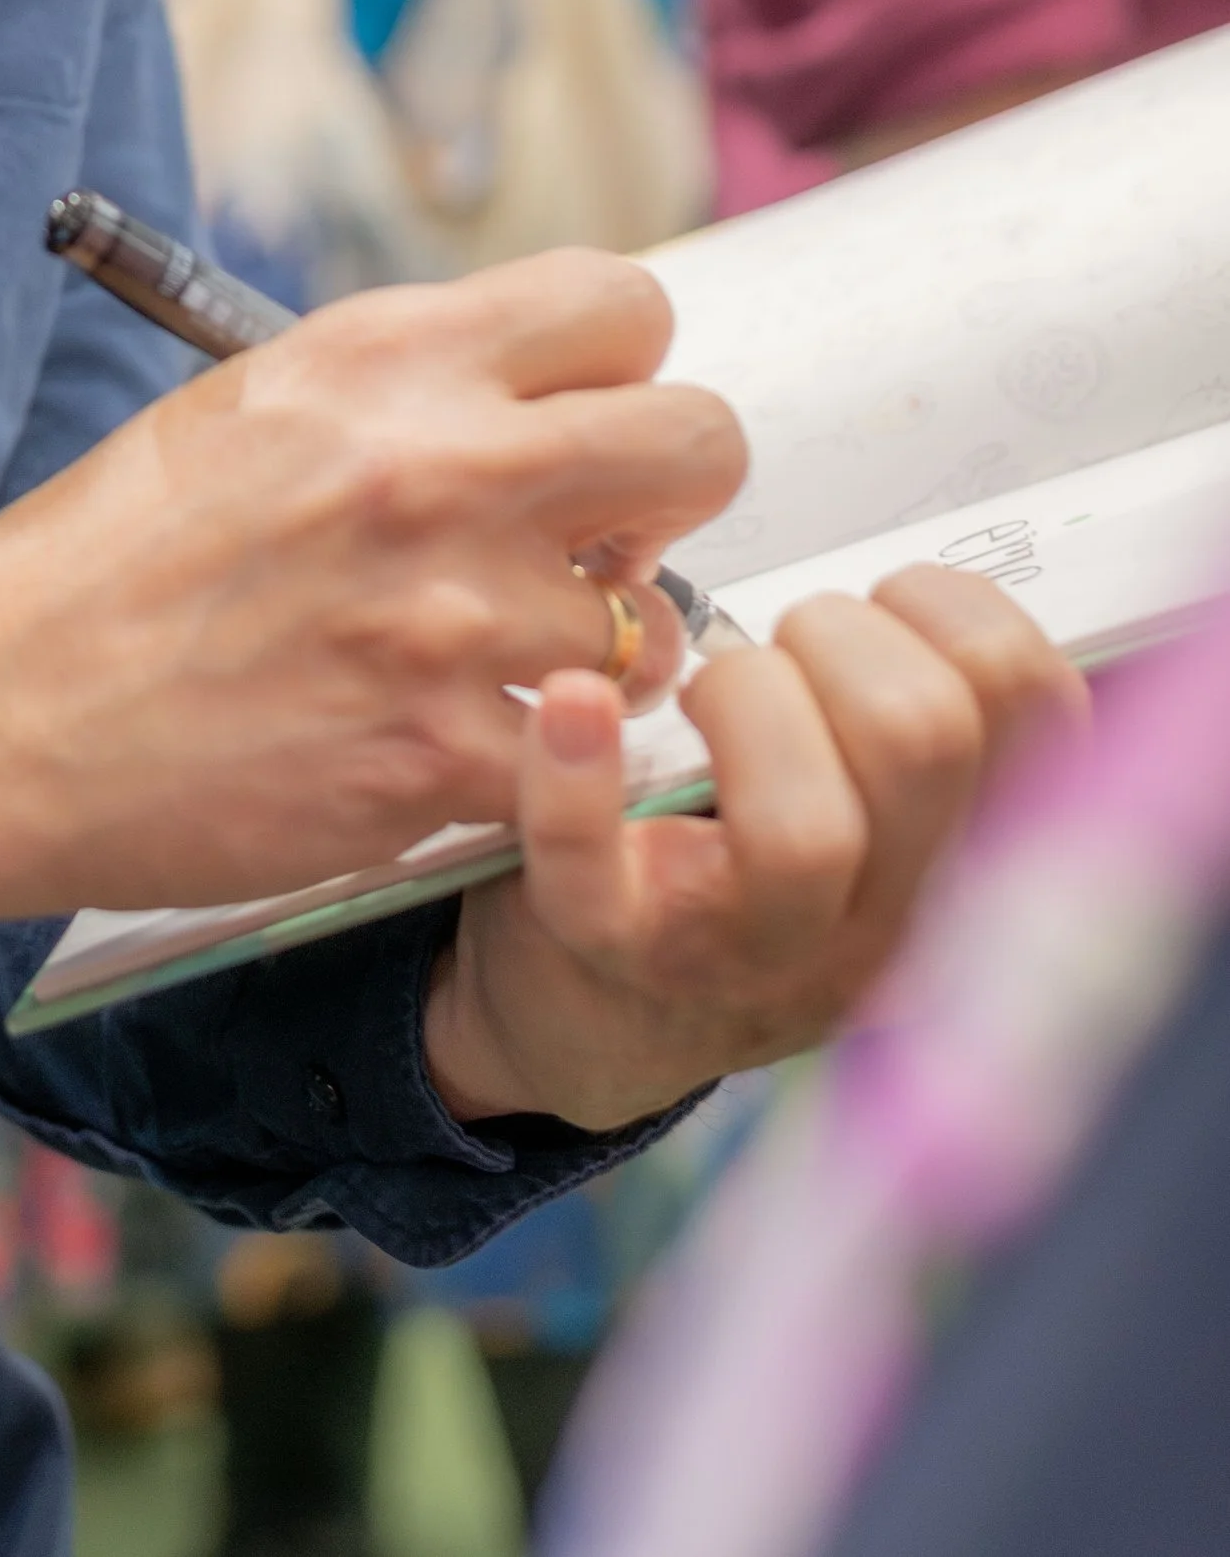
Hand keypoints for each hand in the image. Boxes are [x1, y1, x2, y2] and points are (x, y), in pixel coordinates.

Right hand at [0, 251, 742, 953]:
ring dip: (606, 656)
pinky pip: (583, 759)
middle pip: (698, 443)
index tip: (575, 422)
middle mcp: (435, 466)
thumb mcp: (258, 403)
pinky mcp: (437, 760)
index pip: (625, 307)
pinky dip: (548, 769)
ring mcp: (447, 620)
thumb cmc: (115, 555)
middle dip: (665, 496)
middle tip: (595, 541)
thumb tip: (550, 402)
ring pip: (659, 626)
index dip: (619, 371)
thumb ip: (412, 389)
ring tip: (513, 666)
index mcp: (384, 356)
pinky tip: (473, 752)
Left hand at [420, 563, 1089, 1130]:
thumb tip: (933, 598)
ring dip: (742, 695)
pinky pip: (596, 868)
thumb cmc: (747, 863)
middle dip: (841, 638)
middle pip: (924, 739)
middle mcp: (881, 924)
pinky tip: (572, 702)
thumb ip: (925, 715)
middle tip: (785, 651)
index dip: (964, 621)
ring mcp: (751, 954)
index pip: (1037, 716)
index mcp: (961, 861)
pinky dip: (577, 774)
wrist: (605, 1012)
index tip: (893, 609)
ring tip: (705, 696)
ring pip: (805, 827)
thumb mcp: (885, 813)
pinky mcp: (617, 951)